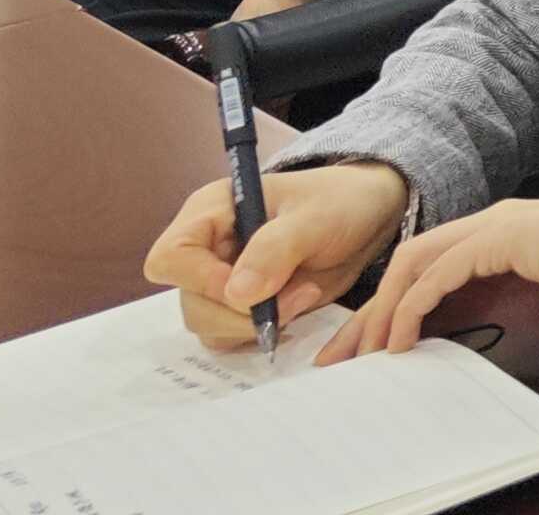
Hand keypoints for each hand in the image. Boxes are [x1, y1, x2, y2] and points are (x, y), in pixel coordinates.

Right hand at [146, 160, 409, 349]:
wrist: (367, 217)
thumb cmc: (339, 202)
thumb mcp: (316, 216)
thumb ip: (276, 249)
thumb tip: (236, 293)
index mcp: (210, 213)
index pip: (170, 257)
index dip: (201, 281)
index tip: (251, 289)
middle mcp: (205, 251)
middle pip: (190, 302)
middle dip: (243, 310)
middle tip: (301, 294)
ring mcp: (220, 282)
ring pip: (210, 326)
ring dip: (257, 323)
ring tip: (306, 294)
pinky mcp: (240, 308)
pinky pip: (233, 336)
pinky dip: (264, 331)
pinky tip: (299, 307)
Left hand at [327, 195, 538, 363]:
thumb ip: (512, 300)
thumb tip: (476, 340)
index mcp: (496, 232)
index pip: (426, 265)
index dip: (391, 305)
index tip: (366, 346)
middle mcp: (486, 222)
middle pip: (406, 262)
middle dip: (369, 311)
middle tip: (339, 356)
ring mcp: (490, 225)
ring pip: (412, 263)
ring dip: (384, 310)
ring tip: (367, 353)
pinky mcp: (495, 237)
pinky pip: (437, 274)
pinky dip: (412, 308)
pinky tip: (401, 339)